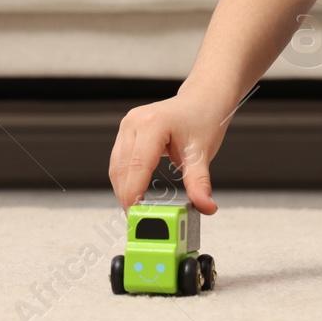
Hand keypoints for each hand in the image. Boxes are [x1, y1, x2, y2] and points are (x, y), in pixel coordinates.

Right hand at [108, 91, 228, 214]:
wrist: (202, 100)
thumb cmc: (202, 119)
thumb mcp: (202, 153)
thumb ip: (200, 183)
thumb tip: (205, 207)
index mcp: (153, 124)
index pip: (136, 166)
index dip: (133, 194)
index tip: (137, 216)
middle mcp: (135, 122)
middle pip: (122, 168)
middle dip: (127, 196)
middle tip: (138, 220)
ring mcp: (128, 124)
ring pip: (116, 166)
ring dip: (123, 189)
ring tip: (137, 210)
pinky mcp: (127, 130)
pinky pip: (119, 160)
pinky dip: (125, 179)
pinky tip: (134, 193)